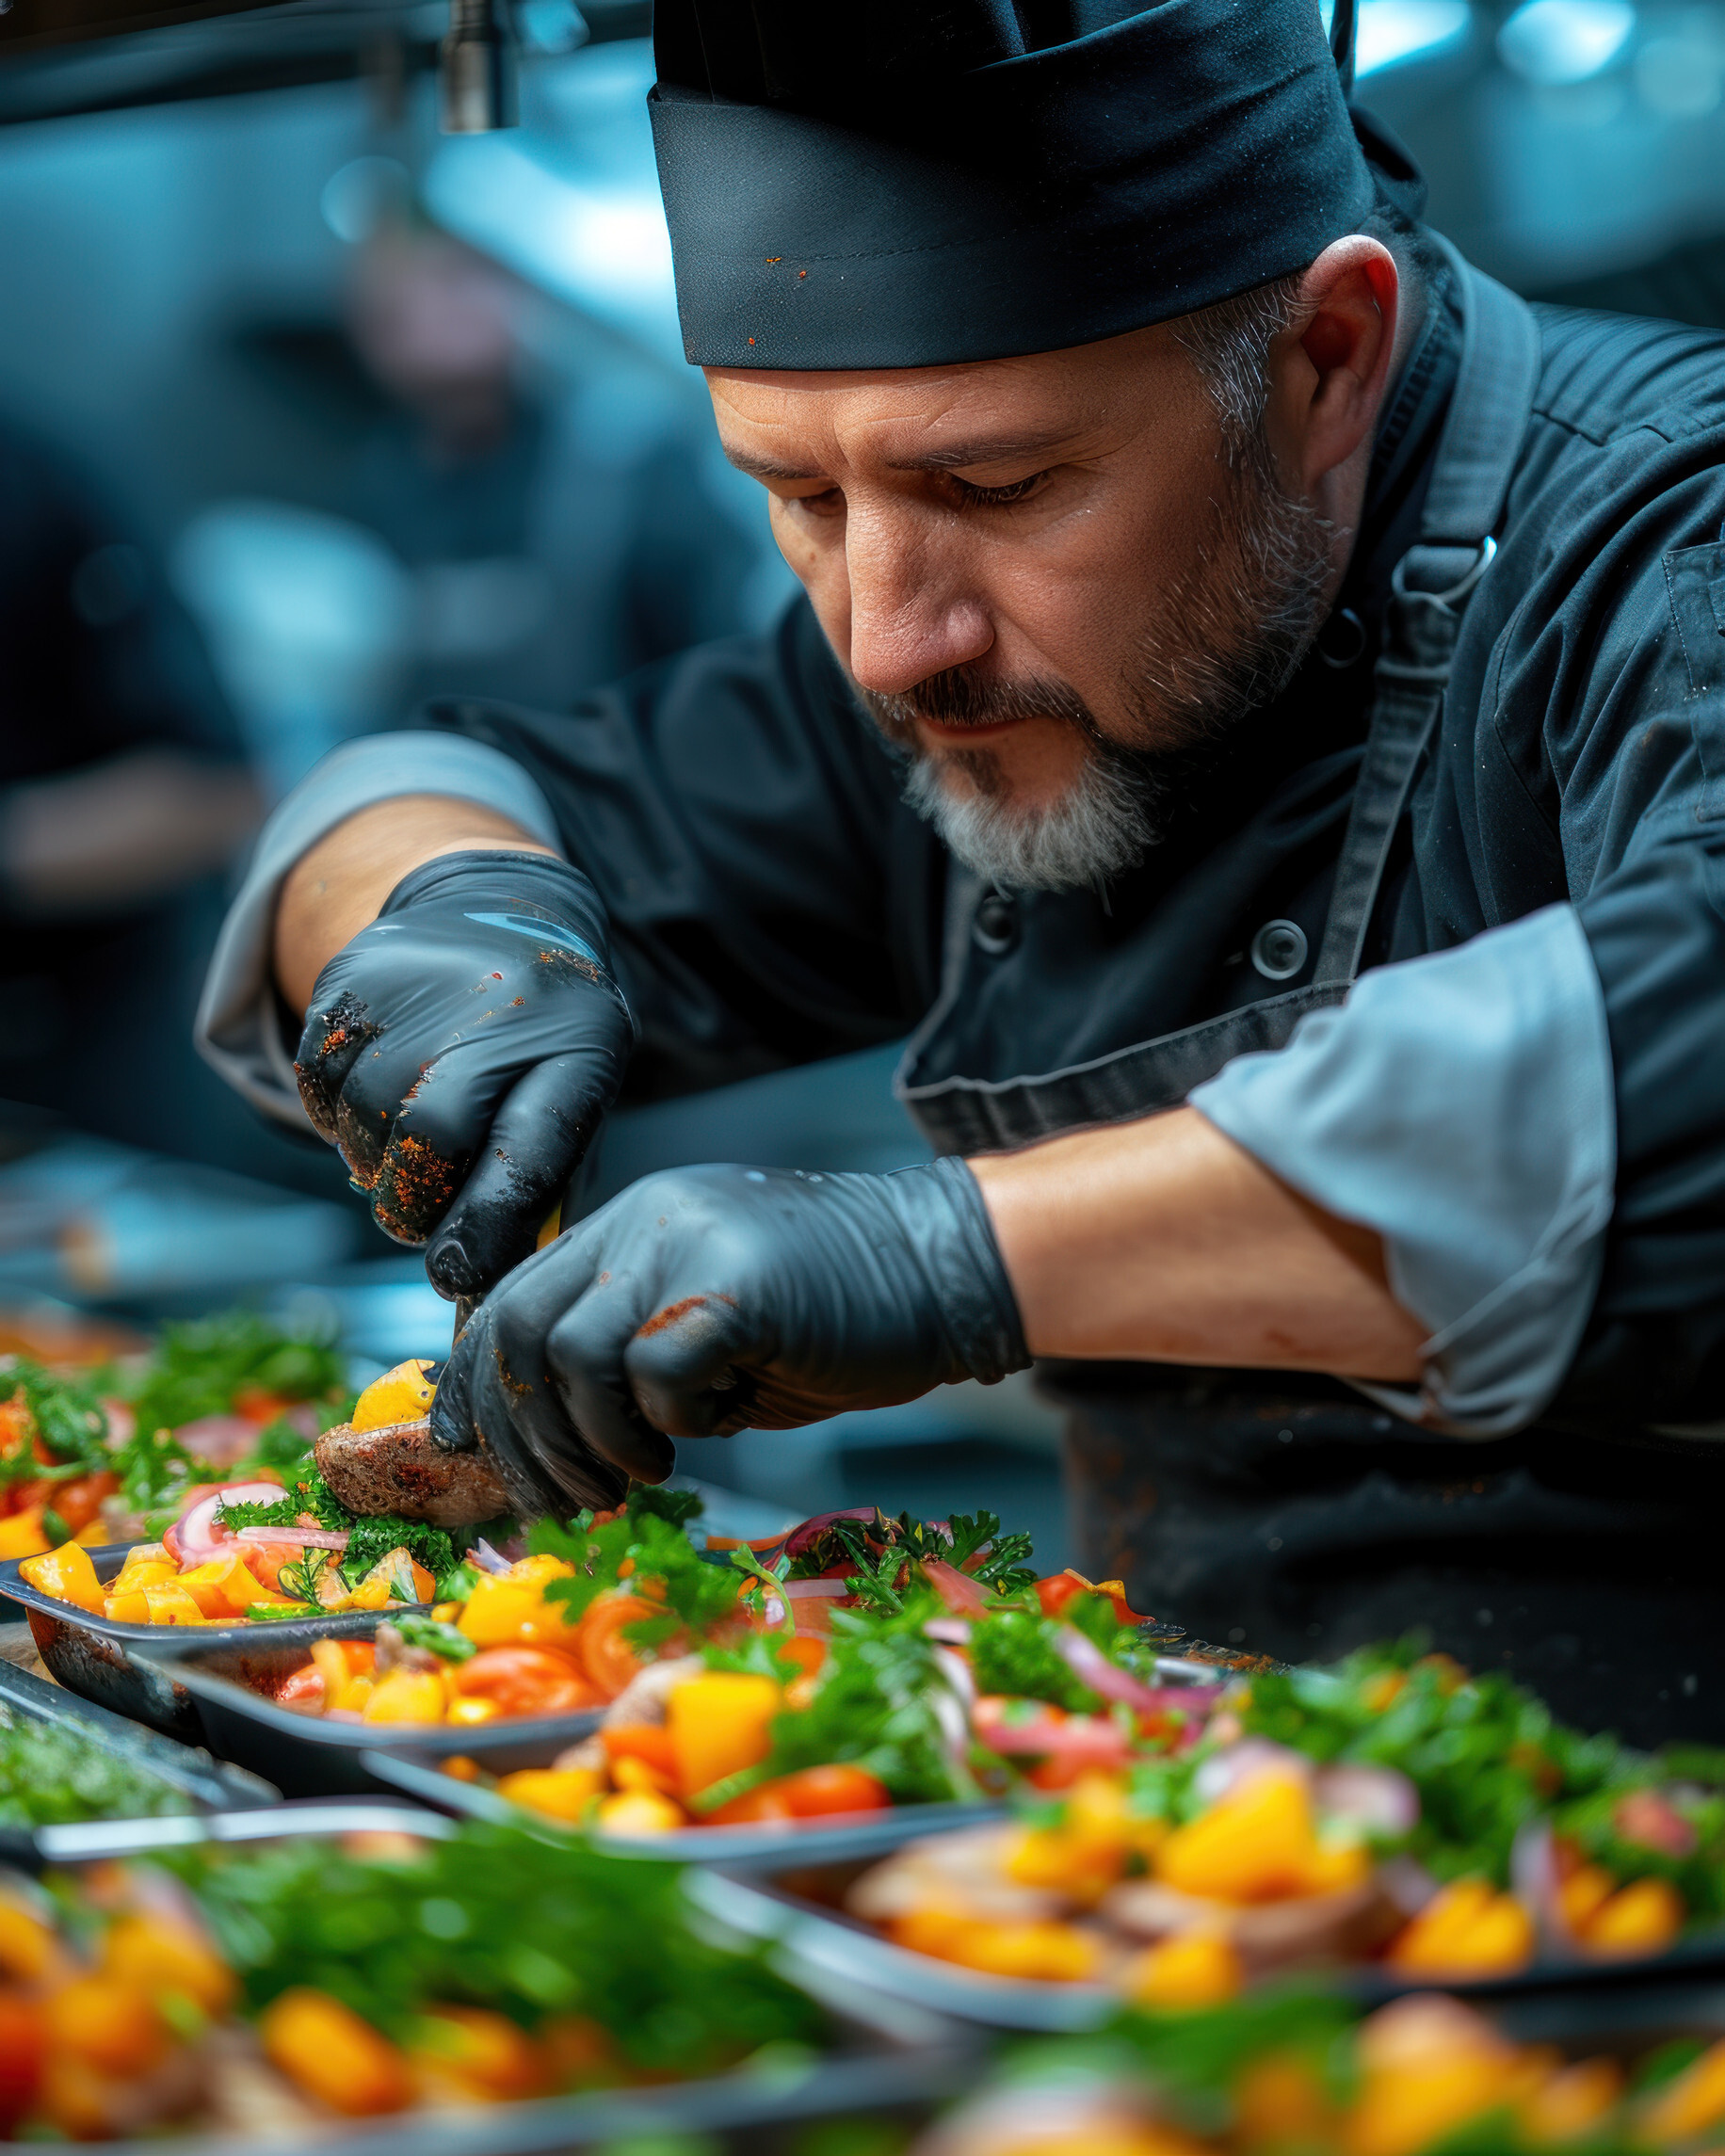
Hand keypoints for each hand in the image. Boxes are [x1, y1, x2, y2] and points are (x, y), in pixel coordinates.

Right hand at [294, 850, 631, 1299]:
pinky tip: (372, 1106)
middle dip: (414, 1203)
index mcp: (578, 1047)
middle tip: (418, 1218)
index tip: (457, 1273)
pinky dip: (336, 1119)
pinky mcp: (351, 973)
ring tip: (404, 1152)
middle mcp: (501, 1004)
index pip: (532, 1145)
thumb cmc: (543, 1044)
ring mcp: (421, 981)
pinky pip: (318, 1082)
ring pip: (365, 1116)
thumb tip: (473, 1281)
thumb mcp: (572, 1098)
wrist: (500, 915)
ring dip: (374, 1163)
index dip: (491, 1219)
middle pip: (431, 1136)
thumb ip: (537, 1185)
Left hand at [429, 1157, 1029, 1512]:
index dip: (477, 1386)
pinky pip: (655, 1372)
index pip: (507, 1300)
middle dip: (524, 1434)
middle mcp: (642, 1220)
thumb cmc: (837, 1315)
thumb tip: (550, 1443)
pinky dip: (672, 1422)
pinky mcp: (733, 1285)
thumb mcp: (710, 1327)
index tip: (476, 1453)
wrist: (951, 1267)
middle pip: (518, 1327)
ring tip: (645, 1472)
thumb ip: (630, 1357)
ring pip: (571, 1352)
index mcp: (628, 1227)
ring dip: (597, 1437)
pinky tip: (712, 1429)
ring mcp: (685, 1242)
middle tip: (570, 1496)